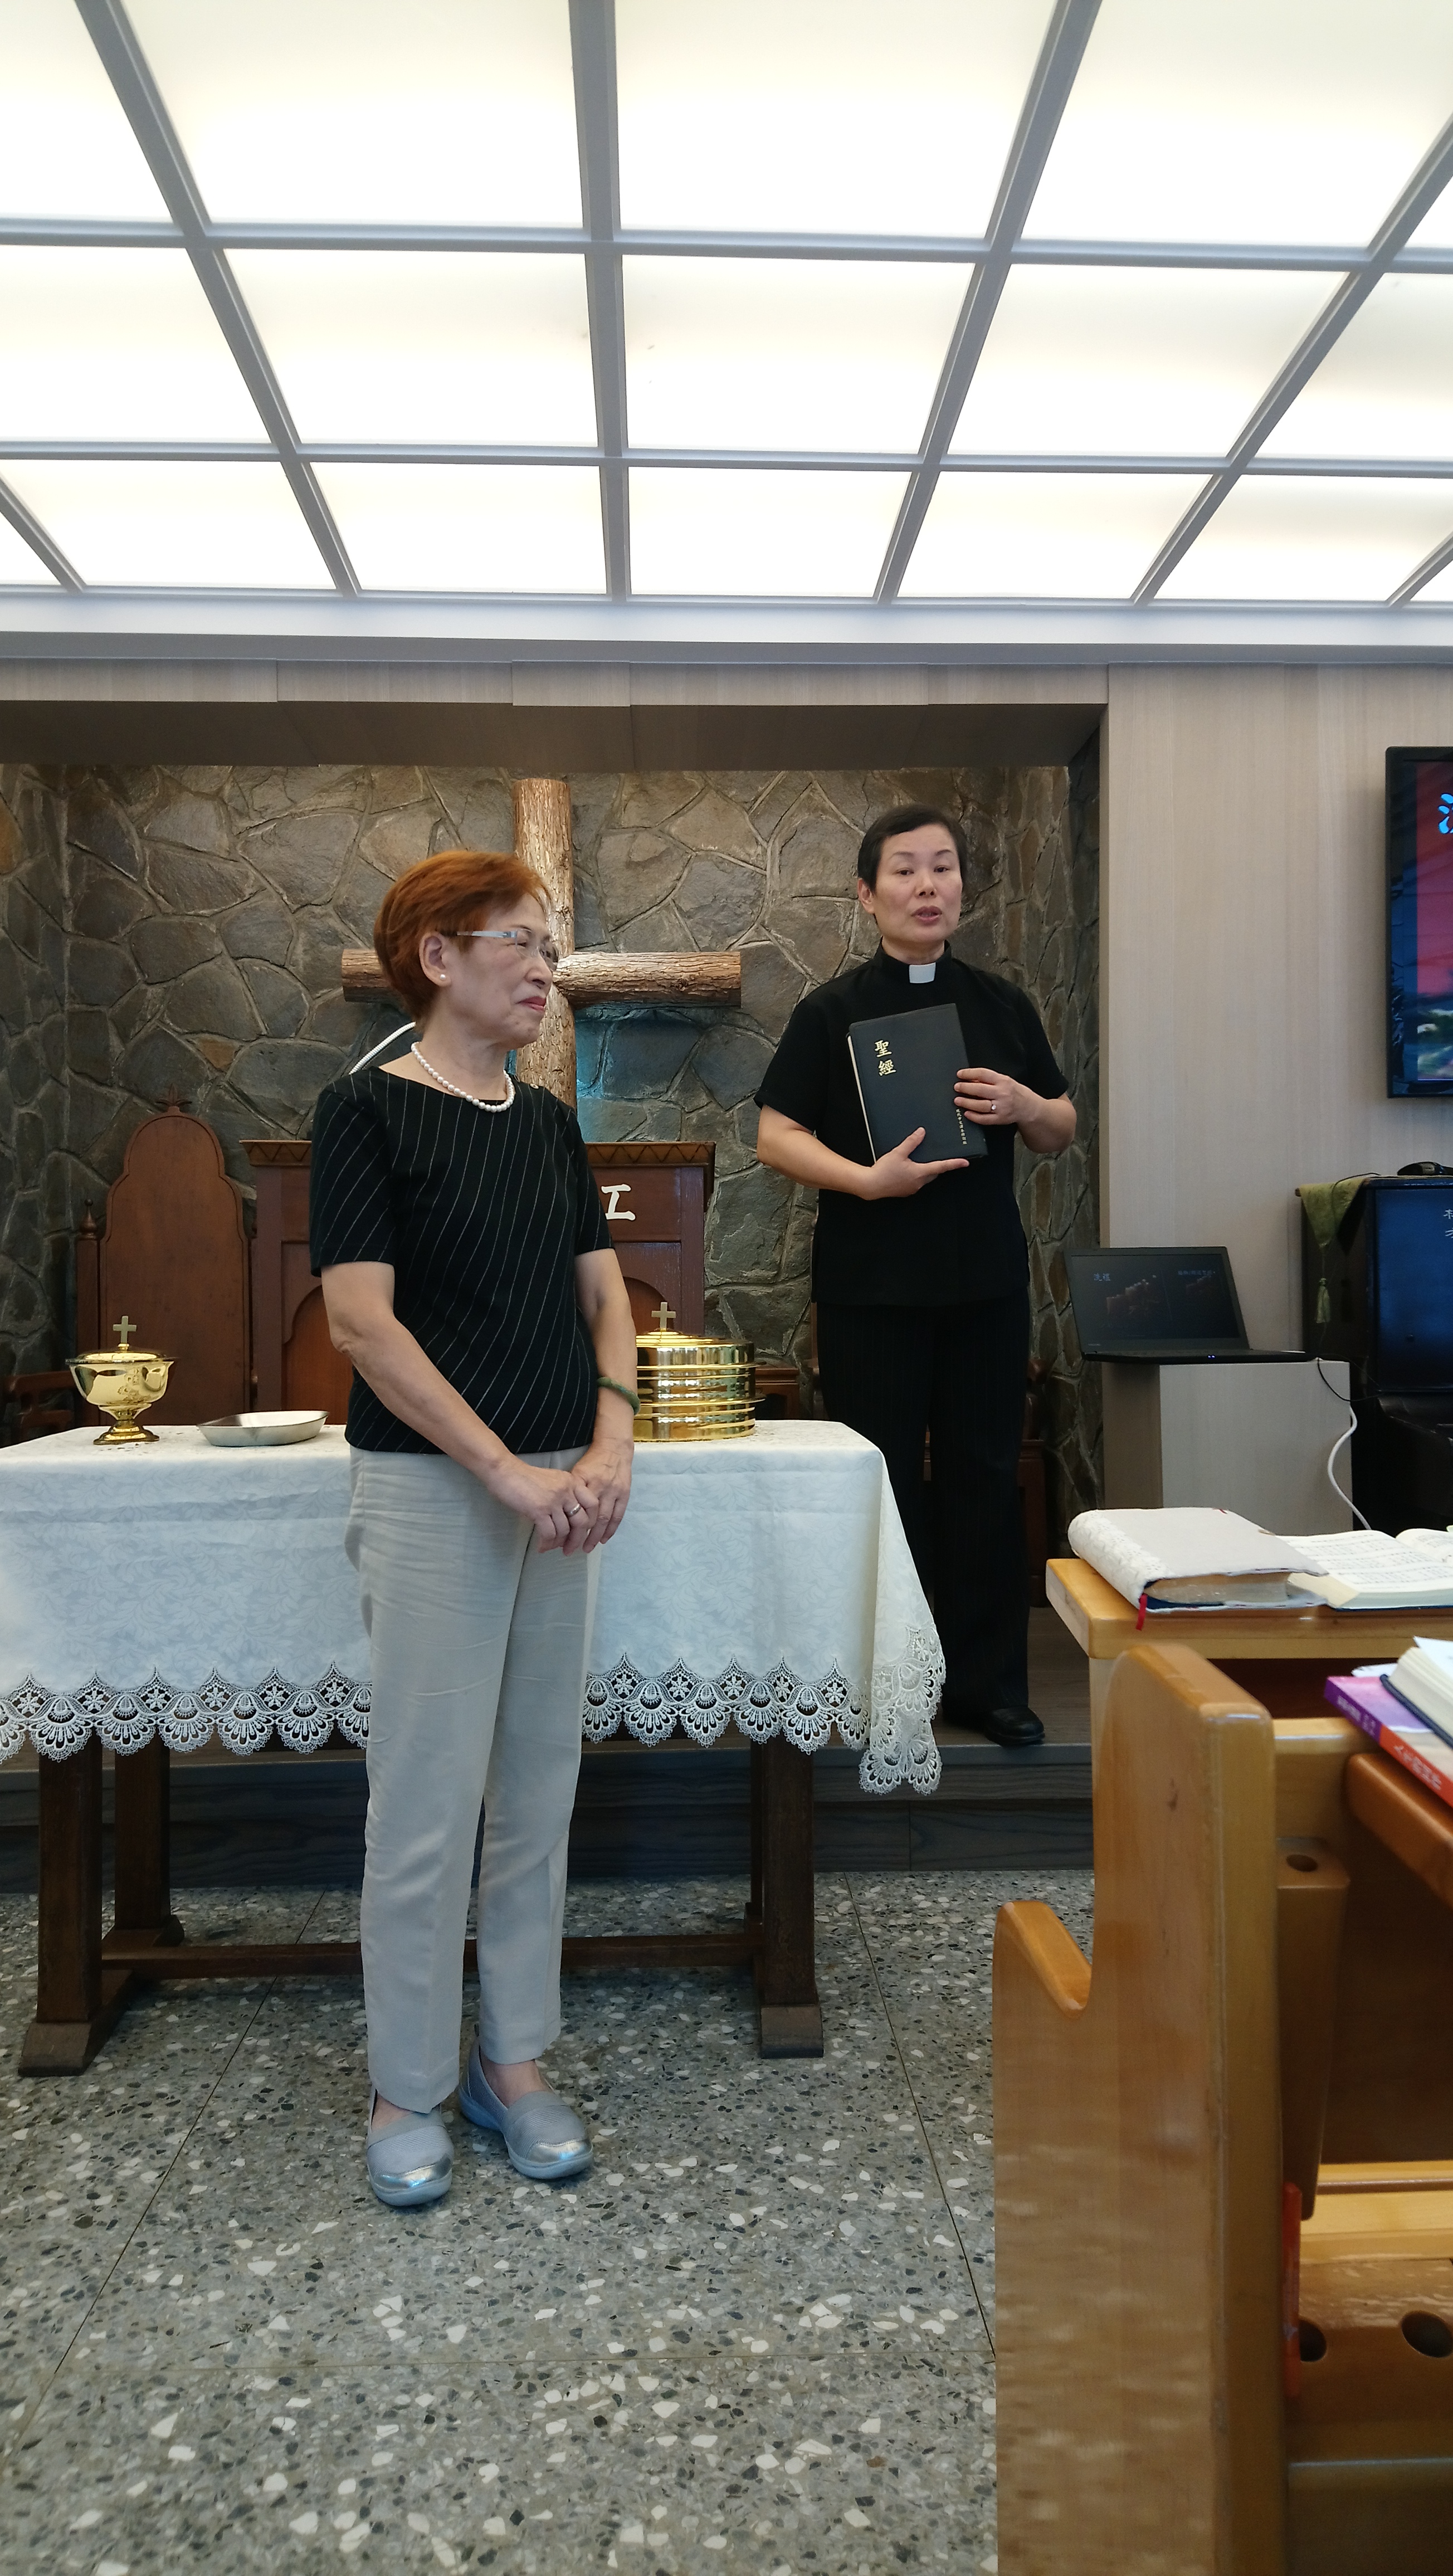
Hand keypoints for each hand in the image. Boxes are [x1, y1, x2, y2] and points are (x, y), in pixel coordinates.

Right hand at [483, 1455, 600, 1552]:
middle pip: (582, 1521)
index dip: (591, 1522)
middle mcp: (567, 1491)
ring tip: (550, 1547)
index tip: (582, 1533)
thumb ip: (564, 1495)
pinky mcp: (539, 1510)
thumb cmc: (525, 1477)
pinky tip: (541, 1547)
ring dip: (558, 1543)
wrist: (504, 1472)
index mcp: (572, 1482)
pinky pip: (549, 1533)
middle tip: (569, 1549)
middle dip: (576, 1539)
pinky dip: (546, 1544)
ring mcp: (553, 1500)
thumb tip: (568, 1520)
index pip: (593, 1504)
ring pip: (565, 1530)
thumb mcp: (552, 1480)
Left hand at [570, 1430, 633, 1550]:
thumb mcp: (576, 1471)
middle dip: (579, 1536)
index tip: (559, 1537)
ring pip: (604, 1519)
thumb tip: (557, 1510)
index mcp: (584, 1481)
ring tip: (586, 1548)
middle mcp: (599, 1487)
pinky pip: (618, 1516)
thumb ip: (570, 1489)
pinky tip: (603, 1540)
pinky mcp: (624, 1494)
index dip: (567, 1525)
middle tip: (570, 1549)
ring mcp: (613, 1491)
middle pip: (589, 1517)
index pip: (575, 1508)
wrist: (615, 1449)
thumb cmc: (592, 1461)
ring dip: (595, 1537)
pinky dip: (611, 1530)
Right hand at [859, 1129, 968, 1198]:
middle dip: (937, 1167)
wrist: (870, 1185)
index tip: (965, 1162)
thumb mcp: (898, 1153)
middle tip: (941, 1159)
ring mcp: (912, 1189)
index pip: (941, 1167)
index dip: (954, 1164)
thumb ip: (911, 1142)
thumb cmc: (883, 1170)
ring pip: (925, 1179)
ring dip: (925, 1171)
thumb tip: (921, 1132)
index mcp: (920, 1173)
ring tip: (919, 1163)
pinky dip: (916, 1176)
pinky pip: (916, 1183)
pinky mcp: (905, 1191)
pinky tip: (907, 1171)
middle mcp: (919, 1183)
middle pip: (934, 1173)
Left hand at [956, 1065, 1024, 1127]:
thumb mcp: (1004, 1080)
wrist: (1028, 1107)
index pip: (983, 1074)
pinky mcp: (1000, 1119)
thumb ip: (989, 1079)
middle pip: (979, 1089)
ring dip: (967, 1102)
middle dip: (965, 1088)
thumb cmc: (1014, 1092)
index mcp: (1003, 1081)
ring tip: (958, 1100)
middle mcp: (1002, 1093)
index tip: (960, 1074)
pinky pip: (984, 1119)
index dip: (969, 1073)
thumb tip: (971, 1079)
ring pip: (980, 1105)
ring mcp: (1001, 1107)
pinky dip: (974, 1116)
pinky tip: (967, 1113)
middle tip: (957, 1087)